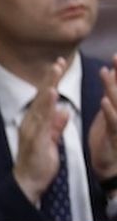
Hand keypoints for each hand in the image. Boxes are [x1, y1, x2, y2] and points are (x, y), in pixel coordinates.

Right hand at [13, 57, 69, 204]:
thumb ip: (56, 126)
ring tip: (55, 70)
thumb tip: (63, 111)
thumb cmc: (38, 164)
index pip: (44, 99)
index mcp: (36, 124)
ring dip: (48, 86)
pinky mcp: (35, 139)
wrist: (27, 183)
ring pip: (41, 104)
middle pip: (41, 97)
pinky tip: (51, 94)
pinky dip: (47, 106)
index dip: (51, 82)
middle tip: (59, 61)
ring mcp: (32, 131)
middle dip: (50, 78)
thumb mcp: (51, 142)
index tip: (59, 66)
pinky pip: (42, 120)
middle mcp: (31, 124)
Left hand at [89, 59, 116, 178]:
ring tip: (105, 72)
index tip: (115, 54)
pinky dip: (110, 112)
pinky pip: (114, 122)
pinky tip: (104, 101)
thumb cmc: (111, 138)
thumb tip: (111, 74)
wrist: (111, 167)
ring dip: (112, 87)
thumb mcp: (110, 112)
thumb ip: (112, 94)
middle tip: (115, 56)